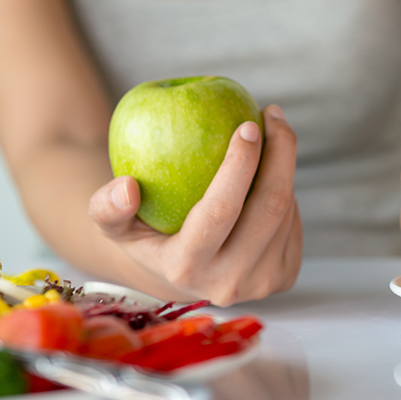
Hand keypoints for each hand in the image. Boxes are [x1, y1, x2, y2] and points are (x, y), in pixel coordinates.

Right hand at [88, 105, 301, 305]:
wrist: (181, 274)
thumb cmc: (145, 233)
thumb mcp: (114, 224)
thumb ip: (106, 207)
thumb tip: (126, 187)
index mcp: (185, 269)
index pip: (220, 211)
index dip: (240, 165)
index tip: (248, 125)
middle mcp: (228, 283)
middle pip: (269, 208)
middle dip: (281, 153)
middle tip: (272, 115)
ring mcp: (261, 284)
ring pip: (286, 211)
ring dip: (284, 166)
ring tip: (272, 133)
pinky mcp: (285, 277)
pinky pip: (294, 222)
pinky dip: (286, 188)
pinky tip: (273, 167)